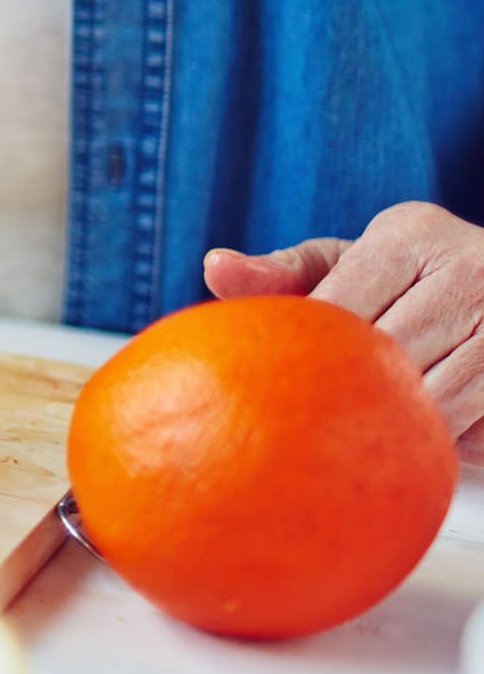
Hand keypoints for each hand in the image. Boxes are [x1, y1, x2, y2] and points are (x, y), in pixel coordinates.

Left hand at [204, 201, 483, 457]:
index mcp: (411, 233)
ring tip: (375, 428)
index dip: (311, 356)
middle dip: (353, 394)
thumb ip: (282, 274)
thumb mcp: (347, 266)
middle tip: (328, 414)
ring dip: (398, 426)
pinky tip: (424, 434)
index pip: (337, 311)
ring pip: (433, 402)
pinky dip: (444, 441)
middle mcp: (471, 267)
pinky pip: (473, 430)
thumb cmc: (408, 284)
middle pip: (384, 359)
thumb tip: (215, 266)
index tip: (298, 377)